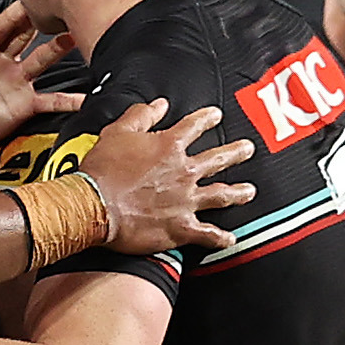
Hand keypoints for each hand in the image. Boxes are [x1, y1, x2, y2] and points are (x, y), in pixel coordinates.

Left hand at [0, 0, 85, 157]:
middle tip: (64, 2)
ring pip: (44, 59)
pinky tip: (88, 98)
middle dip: (45, 18)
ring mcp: (16, 81)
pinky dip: (70, 100)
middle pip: (29, 33)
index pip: (3, 23)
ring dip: (61, 48)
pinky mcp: (24, 105)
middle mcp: (2, 58)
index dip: (17, 10)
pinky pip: (51, 101)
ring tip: (80, 36)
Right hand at [84, 99, 254, 258]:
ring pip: (221, 195)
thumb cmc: (103, 171)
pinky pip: (208, 234)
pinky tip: (231, 239)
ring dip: (238, 193)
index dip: (207, 118)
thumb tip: (159, 105)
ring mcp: (186, 201)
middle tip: (248, 149)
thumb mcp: (117, 132)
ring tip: (249, 191)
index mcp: (169, 147)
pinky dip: (221, 238)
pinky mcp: (181, 228)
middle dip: (236, 153)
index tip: (216, 116)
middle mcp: (183, 172)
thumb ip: (141, 116)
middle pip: (218, 159)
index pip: (194, 127)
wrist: (95, 206)